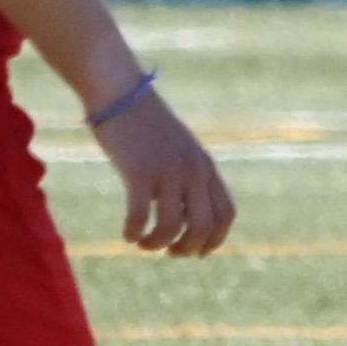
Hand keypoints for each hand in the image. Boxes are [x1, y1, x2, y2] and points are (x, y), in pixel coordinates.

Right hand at [91, 85, 236, 255]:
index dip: (215, 240)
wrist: (121, 92)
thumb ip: (188, 174)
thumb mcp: (178, 149)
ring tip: (143, 243)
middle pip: (202, 226)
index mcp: (205, 166)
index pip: (226, 214)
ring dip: (156, 244)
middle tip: (169, 252)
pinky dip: (134, 232)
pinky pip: (140, 216)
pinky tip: (127, 234)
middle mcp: (192, 170)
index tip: (197, 253)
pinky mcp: (139, 171)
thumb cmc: (145, 124)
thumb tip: (185, 210)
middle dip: (187, 248)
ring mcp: (167, 171)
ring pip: (170, 227)